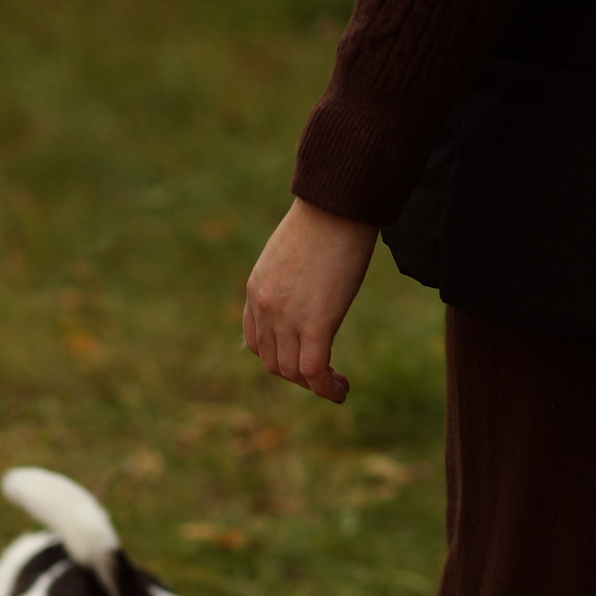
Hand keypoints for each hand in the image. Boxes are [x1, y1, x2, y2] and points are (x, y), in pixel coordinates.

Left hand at [241, 198, 378, 404]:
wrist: (337, 205)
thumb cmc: (325, 220)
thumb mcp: (291, 252)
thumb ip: (289, 278)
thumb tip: (307, 287)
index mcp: (256, 291)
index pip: (255, 342)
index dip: (277, 357)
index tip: (300, 358)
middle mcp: (265, 308)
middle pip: (273, 363)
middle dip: (297, 375)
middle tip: (324, 374)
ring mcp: (287, 318)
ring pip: (292, 372)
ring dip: (313, 385)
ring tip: (335, 385)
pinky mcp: (316, 323)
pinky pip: (314, 370)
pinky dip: (326, 388)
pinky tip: (340, 390)